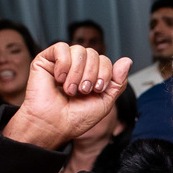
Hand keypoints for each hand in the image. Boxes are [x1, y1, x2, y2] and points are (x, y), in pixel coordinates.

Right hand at [4, 43, 131, 149]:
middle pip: (93, 53)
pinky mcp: (45, 60)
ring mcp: (61, 63)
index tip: (97, 90)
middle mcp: (77, 67)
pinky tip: (59, 79)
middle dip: (91, 74)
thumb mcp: (105, 101)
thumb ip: (117, 82)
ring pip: (79, 50)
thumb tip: (127, 60)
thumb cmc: (77, 117)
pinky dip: (63, 64)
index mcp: (91, 75)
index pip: (105, 60)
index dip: (105, 73)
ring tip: (70, 89)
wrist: (55, 125)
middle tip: (82, 91)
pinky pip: (61, 48)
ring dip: (77, 73)